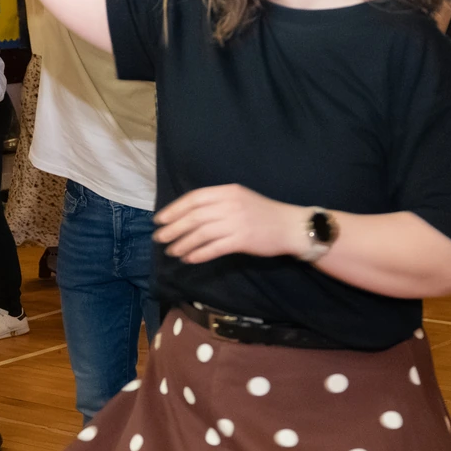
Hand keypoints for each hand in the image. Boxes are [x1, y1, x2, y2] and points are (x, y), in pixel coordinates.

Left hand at [153, 184, 305, 264]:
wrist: (290, 226)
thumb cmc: (263, 213)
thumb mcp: (240, 199)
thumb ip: (218, 203)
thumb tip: (189, 214)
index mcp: (228, 191)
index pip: (194, 198)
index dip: (174, 209)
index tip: (160, 219)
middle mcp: (230, 205)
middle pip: (194, 216)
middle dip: (173, 228)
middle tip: (160, 238)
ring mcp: (236, 223)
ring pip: (201, 233)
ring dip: (183, 243)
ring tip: (172, 251)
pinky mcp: (242, 240)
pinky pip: (214, 248)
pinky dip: (199, 254)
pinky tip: (189, 259)